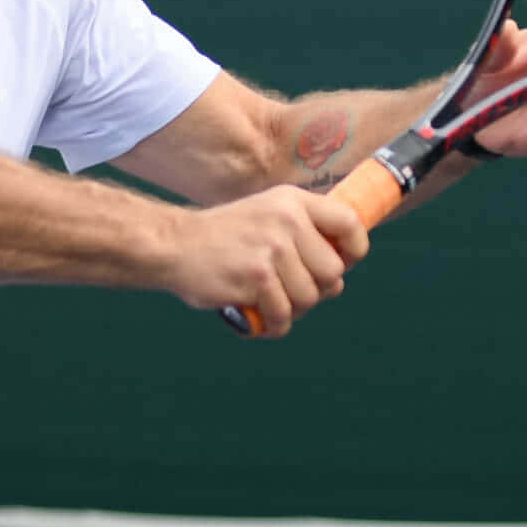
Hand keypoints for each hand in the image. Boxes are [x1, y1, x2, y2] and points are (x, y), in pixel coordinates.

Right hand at [161, 185, 369, 337]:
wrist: (173, 245)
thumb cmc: (223, 237)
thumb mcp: (266, 214)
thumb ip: (302, 232)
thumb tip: (341, 272)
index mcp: (294, 202)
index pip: (350, 225)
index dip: (354, 252)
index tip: (340, 266)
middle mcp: (287, 220)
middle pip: (332, 273)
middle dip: (315, 291)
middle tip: (290, 292)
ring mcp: (272, 249)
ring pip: (308, 299)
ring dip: (291, 311)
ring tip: (270, 304)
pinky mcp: (257, 277)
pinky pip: (284, 316)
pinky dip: (273, 325)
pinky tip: (259, 318)